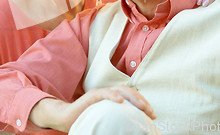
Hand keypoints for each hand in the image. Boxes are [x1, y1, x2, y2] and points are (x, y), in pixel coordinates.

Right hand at [29, 85, 155, 131]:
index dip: (144, 103)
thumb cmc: (87, 120)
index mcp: (114, 98)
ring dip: (132, 97)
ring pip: (120, 89)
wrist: (66, 118)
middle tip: (150, 113)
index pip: (132, 97)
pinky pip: (104, 93)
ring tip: (141, 106)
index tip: (153, 116)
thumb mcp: (107, 121)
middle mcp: (109, 93)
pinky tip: (120, 101)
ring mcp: (100, 93)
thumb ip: (117, 121)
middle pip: (130, 91)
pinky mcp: (91, 96)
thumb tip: (132, 130)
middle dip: (142, 101)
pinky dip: (113, 95)